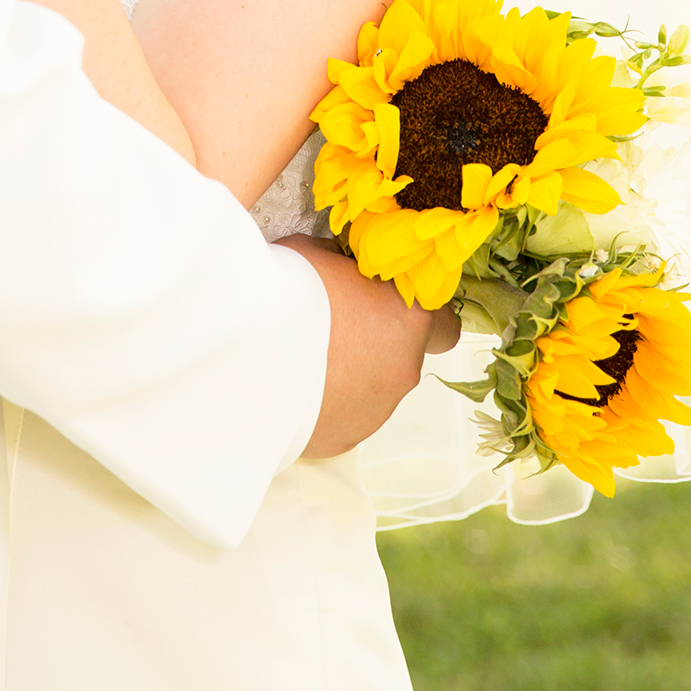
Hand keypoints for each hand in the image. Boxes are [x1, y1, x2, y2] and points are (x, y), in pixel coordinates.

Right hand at [275, 237, 433, 455]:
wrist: (246, 356)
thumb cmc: (287, 293)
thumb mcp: (317, 253)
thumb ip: (345, 265)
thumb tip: (345, 269)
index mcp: (408, 320)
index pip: (444, 323)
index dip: (419, 313)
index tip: (386, 303)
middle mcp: (403, 369)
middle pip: (404, 356)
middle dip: (379, 342)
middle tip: (338, 325)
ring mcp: (376, 410)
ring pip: (374, 387)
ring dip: (350, 372)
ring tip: (302, 356)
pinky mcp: (345, 438)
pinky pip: (345, 413)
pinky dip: (328, 400)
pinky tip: (292, 383)